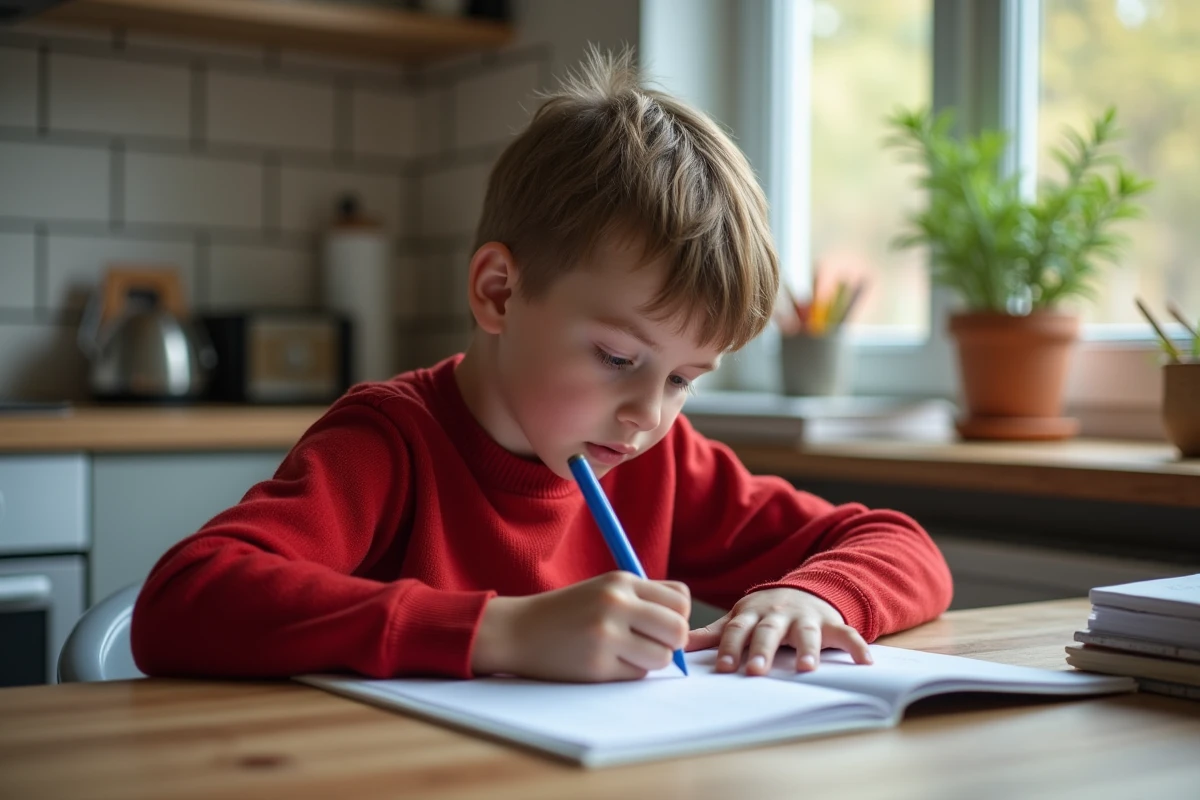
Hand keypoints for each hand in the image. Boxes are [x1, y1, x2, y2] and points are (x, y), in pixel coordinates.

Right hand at [471, 572, 689, 681]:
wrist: (518, 630)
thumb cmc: (568, 612)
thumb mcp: (605, 590)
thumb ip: (644, 599)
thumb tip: (685, 627)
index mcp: (621, 581)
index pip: (680, 599)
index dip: (677, 615)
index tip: (660, 623)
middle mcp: (616, 603)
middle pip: (679, 629)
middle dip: (672, 642)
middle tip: (651, 644)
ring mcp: (606, 635)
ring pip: (662, 657)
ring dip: (650, 660)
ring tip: (625, 653)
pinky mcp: (597, 665)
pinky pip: (636, 675)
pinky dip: (627, 672)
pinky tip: (604, 662)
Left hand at [686, 588, 870, 675]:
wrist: (804, 590)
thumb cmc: (765, 613)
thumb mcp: (739, 618)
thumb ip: (713, 634)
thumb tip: (678, 646)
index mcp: (751, 614)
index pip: (738, 630)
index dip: (730, 648)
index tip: (724, 668)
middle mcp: (778, 614)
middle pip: (768, 632)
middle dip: (763, 650)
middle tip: (757, 670)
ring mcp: (805, 617)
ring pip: (806, 633)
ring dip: (807, 649)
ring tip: (806, 668)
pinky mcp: (831, 622)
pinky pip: (846, 633)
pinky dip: (856, 646)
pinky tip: (865, 661)